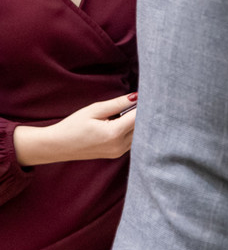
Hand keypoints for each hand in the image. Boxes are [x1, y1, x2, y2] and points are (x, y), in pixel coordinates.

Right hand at [13, 93, 136, 166]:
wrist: (56, 146)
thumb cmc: (72, 126)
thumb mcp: (94, 110)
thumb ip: (117, 104)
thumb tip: (137, 96)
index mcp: (114, 133)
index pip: (139, 117)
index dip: (144, 105)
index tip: (147, 94)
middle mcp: (119, 145)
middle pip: (142, 126)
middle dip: (143, 113)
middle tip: (141, 100)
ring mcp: (118, 152)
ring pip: (139, 134)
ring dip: (137, 122)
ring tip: (129, 110)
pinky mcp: (116, 154)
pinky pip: (132, 140)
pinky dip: (132, 130)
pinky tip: (124, 121)